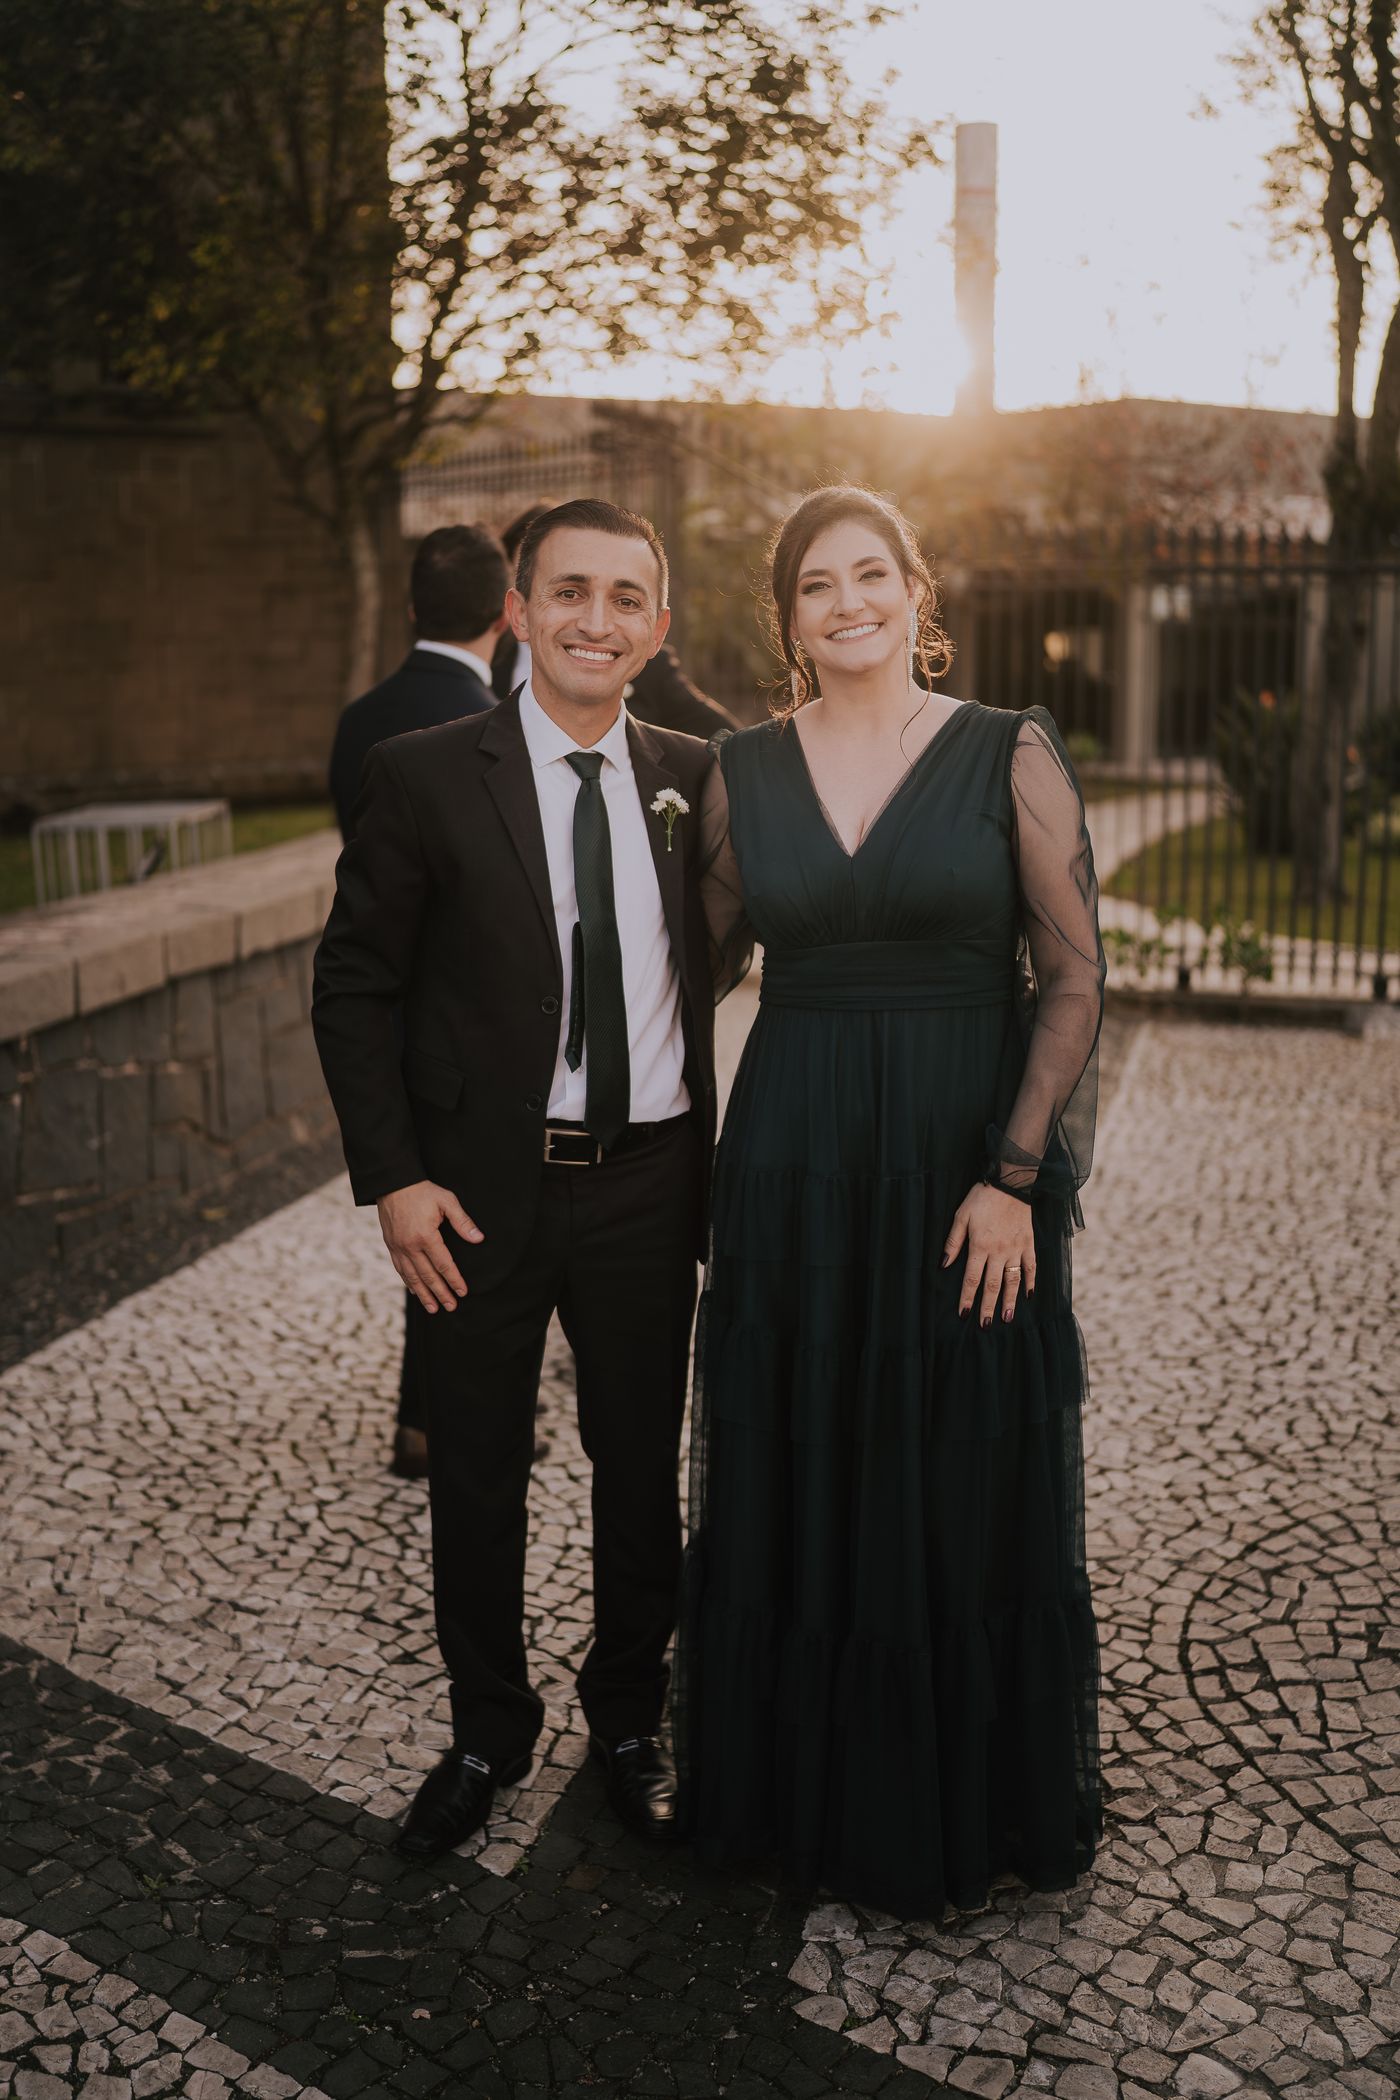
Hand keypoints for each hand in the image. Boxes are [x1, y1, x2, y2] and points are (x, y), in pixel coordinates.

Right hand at [377, 1180, 482, 1311]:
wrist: (393, 1183)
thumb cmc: (422, 1191)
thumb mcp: (447, 1201)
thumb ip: (462, 1221)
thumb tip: (479, 1238)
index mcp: (426, 1236)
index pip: (444, 1264)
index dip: (454, 1280)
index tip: (463, 1292)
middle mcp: (410, 1246)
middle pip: (428, 1276)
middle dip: (440, 1293)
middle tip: (451, 1307)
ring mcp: (398, 1247)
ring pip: (412, 1277)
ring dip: (424, 1294)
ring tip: (434, 1308)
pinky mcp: (390, 1245)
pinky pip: (400, 1269)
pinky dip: (409, 1283)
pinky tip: (416, 1291)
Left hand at [942, 1183, 1035, 1326]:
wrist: (1010, 1182)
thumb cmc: (981, 1198)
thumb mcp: (960, 1217)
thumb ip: (953, 1243)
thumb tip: (943, 1265)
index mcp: (979, 1246)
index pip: (971, 1279)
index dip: (967, 1298)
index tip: (963, 1314)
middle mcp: (999, 1252)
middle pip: (992, 1285)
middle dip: (988, 1307)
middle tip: (985, 1326)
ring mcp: (1016, 1249)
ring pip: (1013, 1281)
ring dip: (1010, 1301)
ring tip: (1007, 1318)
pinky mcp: (1029, 1243)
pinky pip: (1031, 1267)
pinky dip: (1031, 1282)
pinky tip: (1029, 1296)